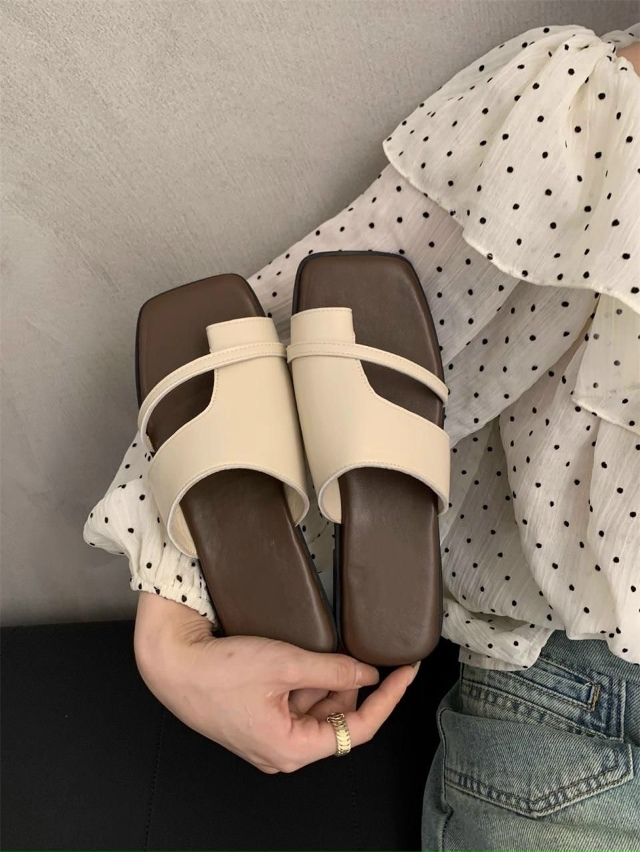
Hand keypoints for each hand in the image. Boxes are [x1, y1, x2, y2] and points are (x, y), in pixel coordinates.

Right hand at [134, 592, 419, 773]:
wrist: (172, 665)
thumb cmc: (219, 671)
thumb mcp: (286, 664)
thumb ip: (334, 672)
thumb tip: (369, 676)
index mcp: (292, 749)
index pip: (358, 730)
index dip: (388, 699)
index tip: (405, 672)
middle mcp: (282, 751)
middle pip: (335, 718)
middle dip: (348, 684)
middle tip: (360, 650)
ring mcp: (268, 737)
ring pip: (314, 708)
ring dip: (324, 680)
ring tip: (320, 649)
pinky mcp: (257, 720)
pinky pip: (293, 702)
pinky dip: (303, 680)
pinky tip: (300, 656)